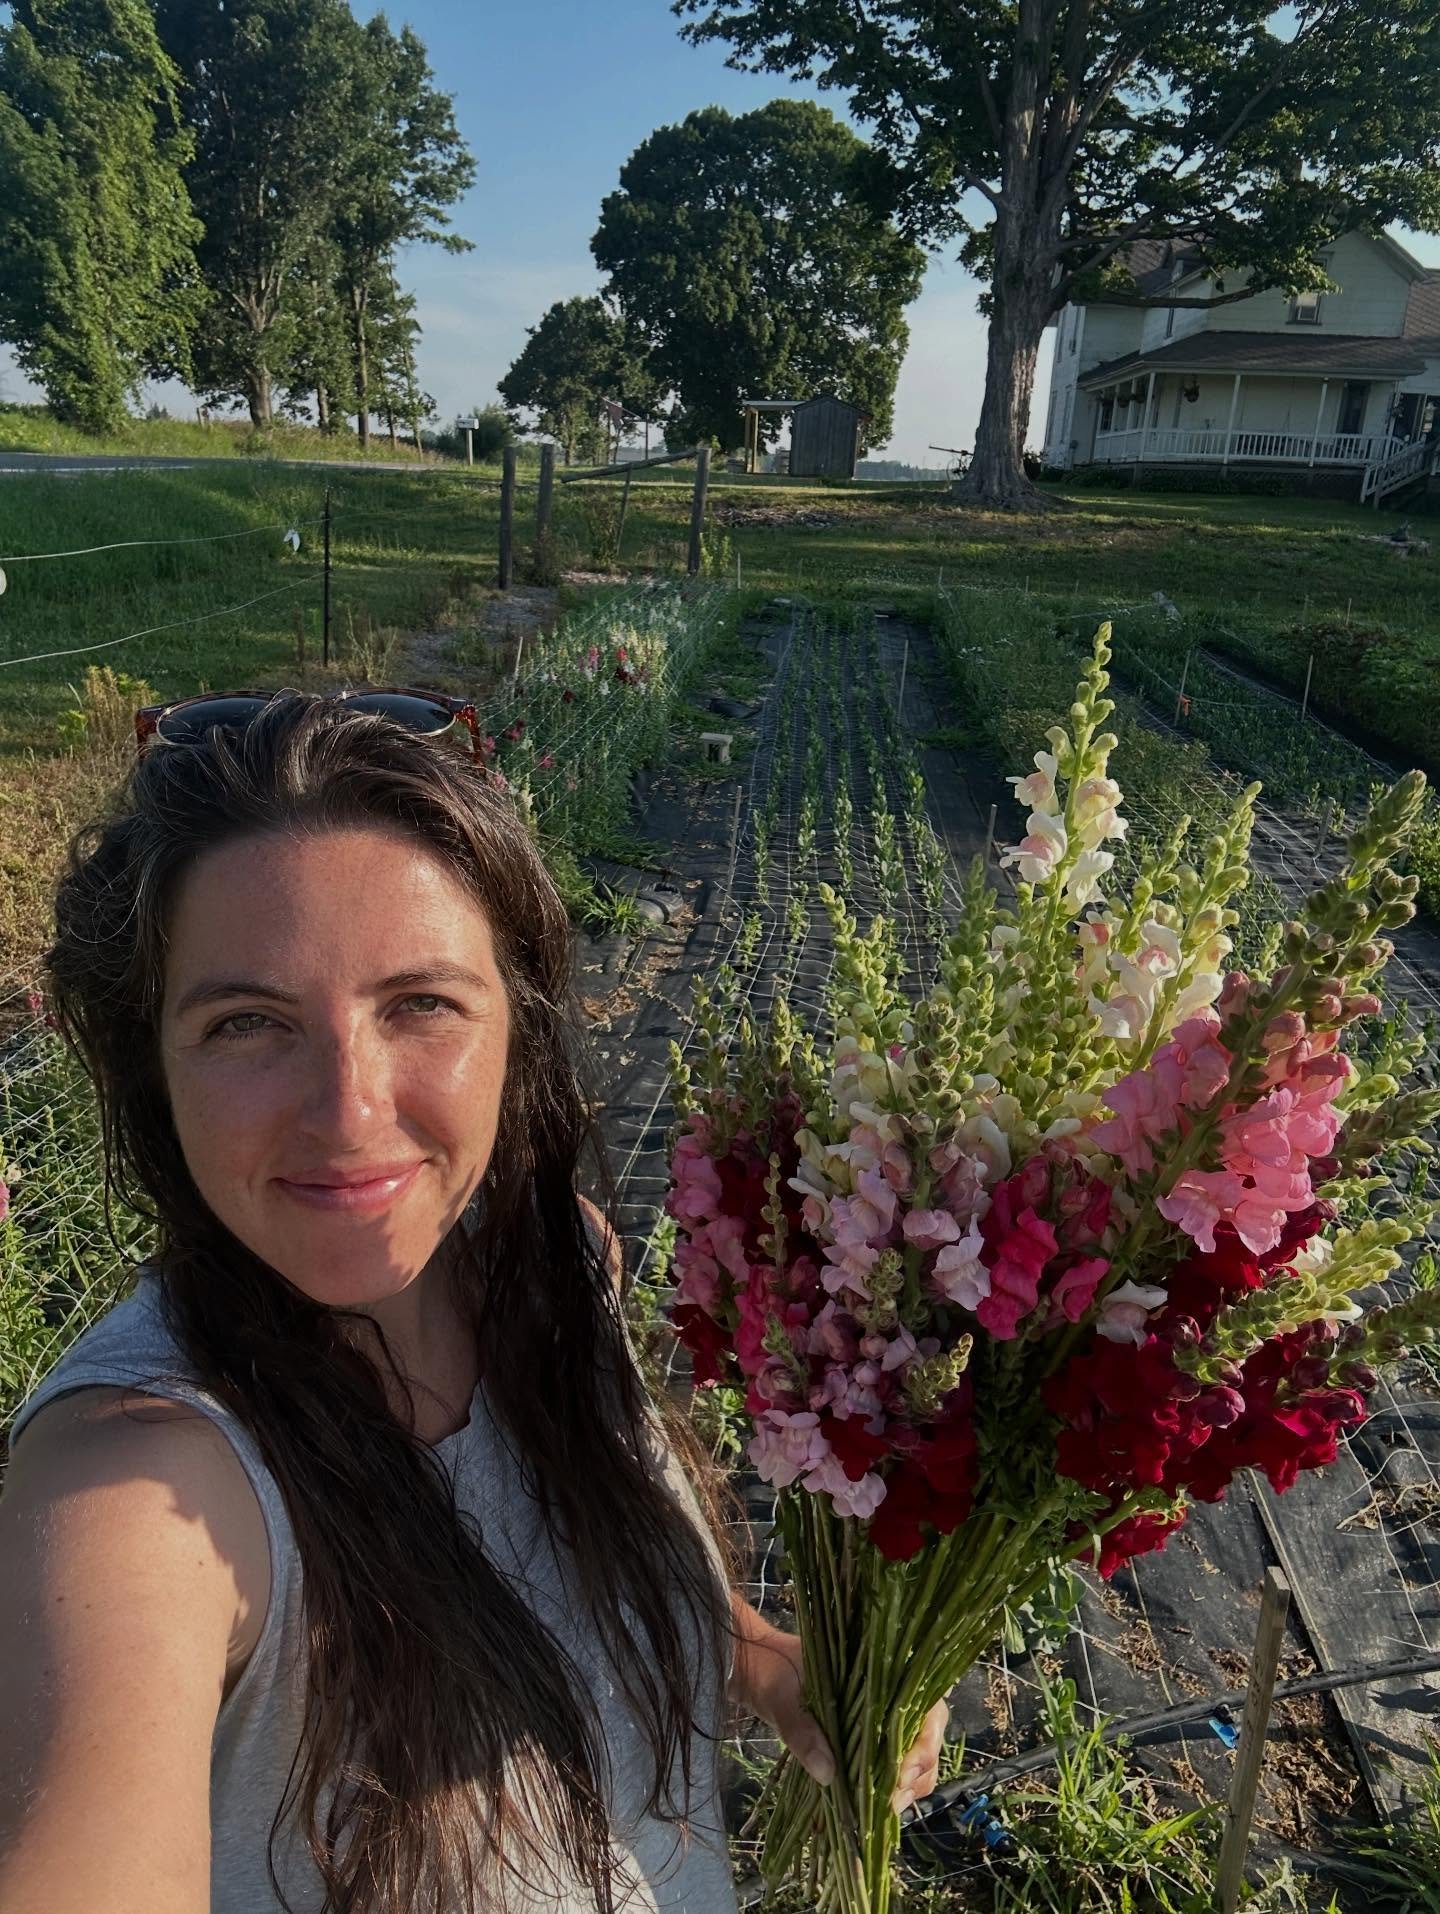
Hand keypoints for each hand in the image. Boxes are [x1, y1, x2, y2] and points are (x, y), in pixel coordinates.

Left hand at [741, 1625, 948, 1813]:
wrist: (760, 1672)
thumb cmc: (776, 1674)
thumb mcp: (784, 1698)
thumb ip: (803, 1731)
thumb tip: (828, 1774)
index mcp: (884, 1676)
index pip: (927, 1710)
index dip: (924, 1745)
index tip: (903, 1773)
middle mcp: (891, 1700)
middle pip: (926, 1741)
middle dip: (916, 1776)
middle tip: (891, 1802)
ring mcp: (880, 1725)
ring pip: (913, 1761)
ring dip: (904, 1789)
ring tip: (880, 1812)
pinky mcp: (865, 1746)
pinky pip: (887, 1771)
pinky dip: (883, 1793)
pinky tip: (868, 1812)